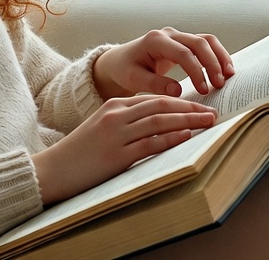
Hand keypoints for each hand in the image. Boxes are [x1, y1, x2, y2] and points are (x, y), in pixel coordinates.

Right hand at [30, 94, 216, 203]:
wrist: (54, 169)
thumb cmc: (81, 152)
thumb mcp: (103, 127)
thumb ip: (128, 122)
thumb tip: (159, 125)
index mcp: (114, 105)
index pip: (154, 98)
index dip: (179, 101)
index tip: (199, 105)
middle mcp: (116, 115)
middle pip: (160, 106)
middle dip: (189, 108)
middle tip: (213, 111)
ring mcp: (116, 134)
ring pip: (159, 122)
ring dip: (187, 121)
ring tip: (208, 122)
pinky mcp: (117, 155)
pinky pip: (149, 144)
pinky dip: (170, 138)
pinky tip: (186, 136)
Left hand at [93, 28, 233, 99]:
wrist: (121, 60)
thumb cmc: (126, 69)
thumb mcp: (133, 78)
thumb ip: (154, 84)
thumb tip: (178, 91)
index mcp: (155, 41)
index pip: (182, 53)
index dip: (196, 71)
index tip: (204, 90)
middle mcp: (168, 34)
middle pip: (198, 43)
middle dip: (212, 63)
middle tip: (220, 85)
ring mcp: (177, 37)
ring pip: (205, 40)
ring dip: (219, 56)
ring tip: (229, 76)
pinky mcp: (183, 43)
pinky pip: (205, 44)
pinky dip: (217, 55)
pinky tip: (225, 70)